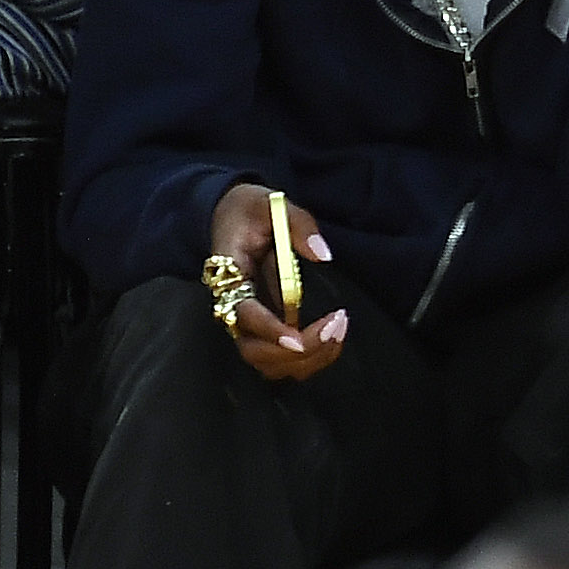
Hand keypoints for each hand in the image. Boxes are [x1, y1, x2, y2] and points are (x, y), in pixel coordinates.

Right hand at [209, 180, 347, 382]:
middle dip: (295, 351)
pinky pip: (283, 359)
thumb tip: (323, 255)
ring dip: (306, 359)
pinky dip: (310, 358)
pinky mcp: (265, 330)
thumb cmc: (250, 211)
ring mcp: (249, 323)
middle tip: (334, 325)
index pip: (243, 314)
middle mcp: (234, 308)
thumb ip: (299, 225)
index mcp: (230, 277)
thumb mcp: (272, 204)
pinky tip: (334, 336)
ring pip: (269, 364)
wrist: (231, 216)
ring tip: (338, 329)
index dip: (269, 330)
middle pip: (254, 351)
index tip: (298, 338)